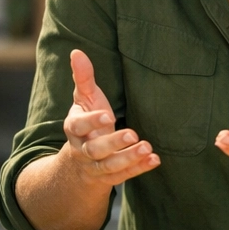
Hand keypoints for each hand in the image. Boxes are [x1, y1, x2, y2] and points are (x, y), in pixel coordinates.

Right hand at [62, 49, 159, 186]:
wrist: (79, 164)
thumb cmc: (87, 123)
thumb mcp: (84, 100)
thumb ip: (83, 78)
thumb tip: (76, 52)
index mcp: (73, 129)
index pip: (78, 126)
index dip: (92, 122)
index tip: (108, 115)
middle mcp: (82, 150)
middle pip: (95, 149)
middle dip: (114, 143)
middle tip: (133, 134)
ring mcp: (95, 166)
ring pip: (110, 166)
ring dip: (129, 158)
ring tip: (148, 148)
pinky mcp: (109, 177)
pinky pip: (123, 175)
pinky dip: (139, 168)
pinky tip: (154, 160)